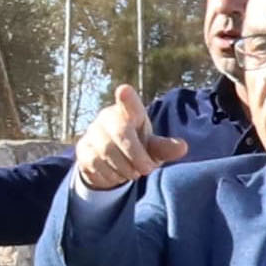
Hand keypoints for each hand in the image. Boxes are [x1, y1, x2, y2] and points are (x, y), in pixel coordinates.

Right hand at [74, 85, 188, 192]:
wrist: (110, 162)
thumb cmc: (137, 148)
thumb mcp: (152, 148)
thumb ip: (165, 147)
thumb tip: (183, 147)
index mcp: (129, 113)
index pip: (129, 103)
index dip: (127, 98)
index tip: (124, 90)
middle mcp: (108, 117)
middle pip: (120, 134)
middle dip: (135, 156)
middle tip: (146, 171)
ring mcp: (92, 133)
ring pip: (106, 152)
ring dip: (123, 169)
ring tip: (132, 173)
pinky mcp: (82, 149)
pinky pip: (95, 164)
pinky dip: (109, 175)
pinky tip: (116, 175)